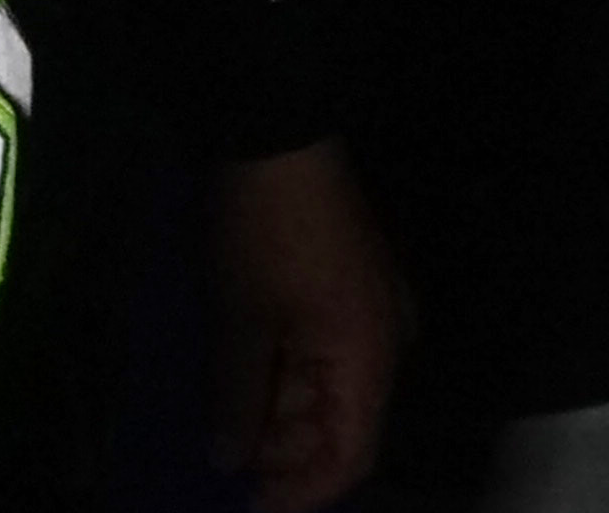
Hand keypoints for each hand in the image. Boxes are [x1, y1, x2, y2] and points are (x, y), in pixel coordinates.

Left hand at [214, 138, 406, 512]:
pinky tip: (243, 385)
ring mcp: (367, 311)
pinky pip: (324, 353)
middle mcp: (382, 342)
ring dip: (282, 414)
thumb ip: (238, 397)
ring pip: (330, 389)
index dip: (304, 489)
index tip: (254, 505)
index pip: (350, 453)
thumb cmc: (263, 232)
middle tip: (228, 467)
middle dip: (288, 453)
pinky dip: (286, 376)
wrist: (279, 133)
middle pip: (343, 424)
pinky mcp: (345, 286)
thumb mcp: (242, 319)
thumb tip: (229, 460)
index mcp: (369, 356)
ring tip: (226, 430)